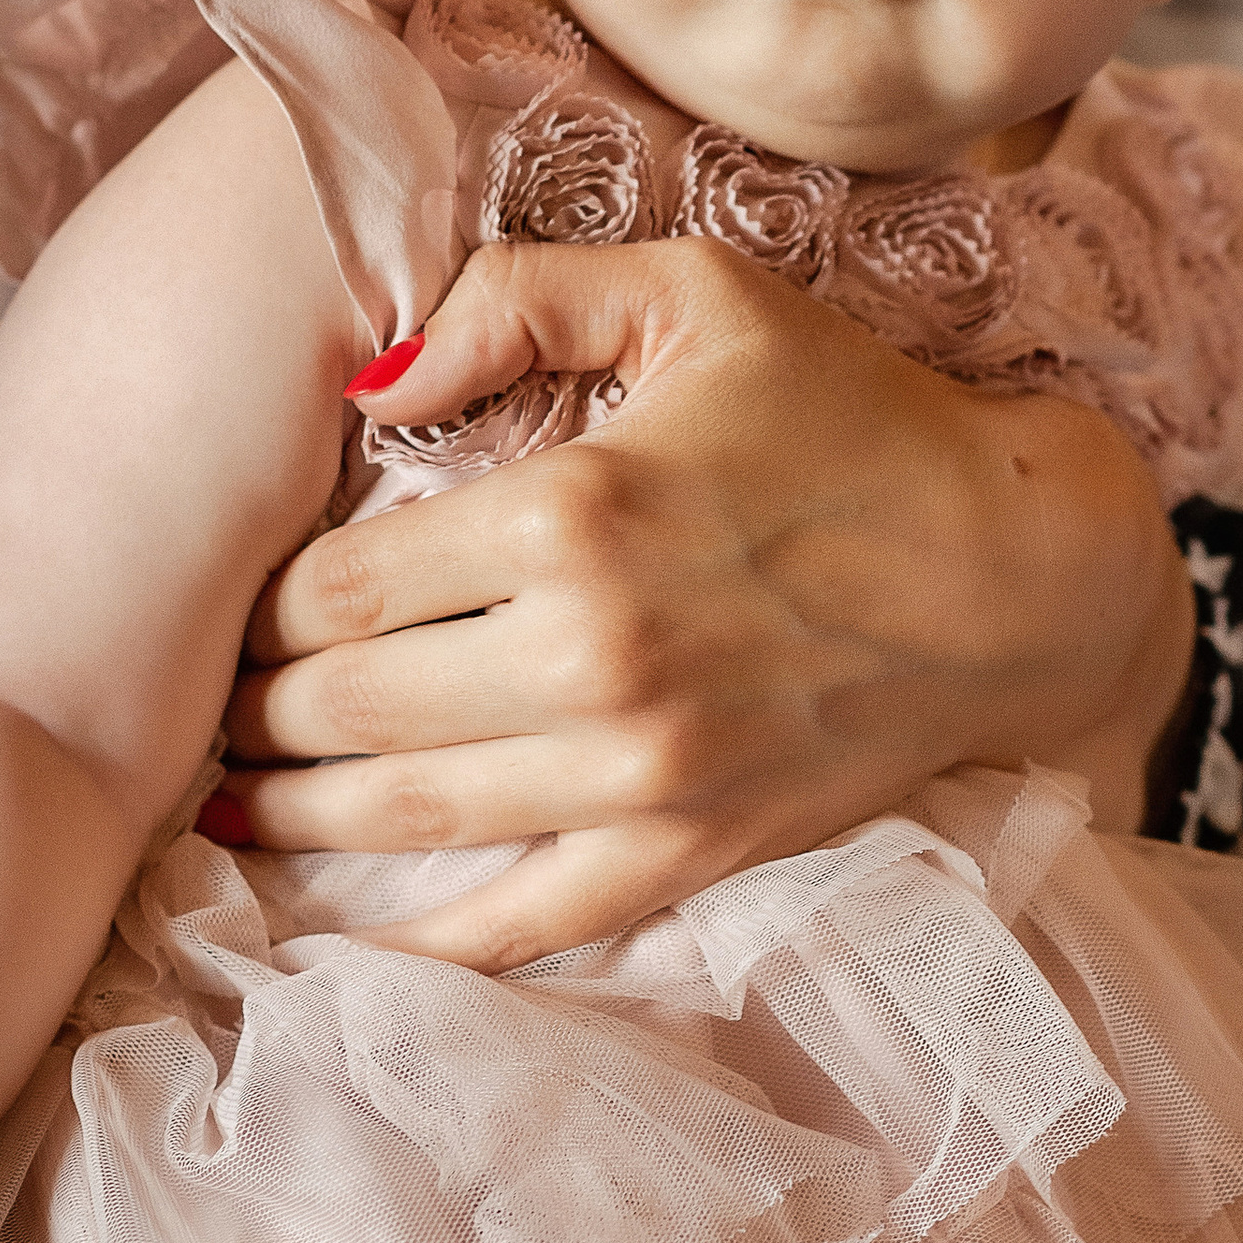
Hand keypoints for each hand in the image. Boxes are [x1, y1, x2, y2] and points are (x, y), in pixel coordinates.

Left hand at [216, 237, 1189, 966]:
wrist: (1021, 569)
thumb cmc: (856, 418)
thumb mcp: (699, 297)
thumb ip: (518, 297)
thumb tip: (369, 377)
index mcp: (572, 513)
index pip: (341, 583)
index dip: (264, 605)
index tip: (245, 606)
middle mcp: (589, 657)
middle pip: (347, 706)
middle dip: (261, 709)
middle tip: (221, 701)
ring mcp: (638, 775)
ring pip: (402, 817)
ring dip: (294, 816)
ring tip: (234, 799)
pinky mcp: (688, 853)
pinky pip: (519, 925)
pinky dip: (417, 945)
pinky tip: (339, 944)